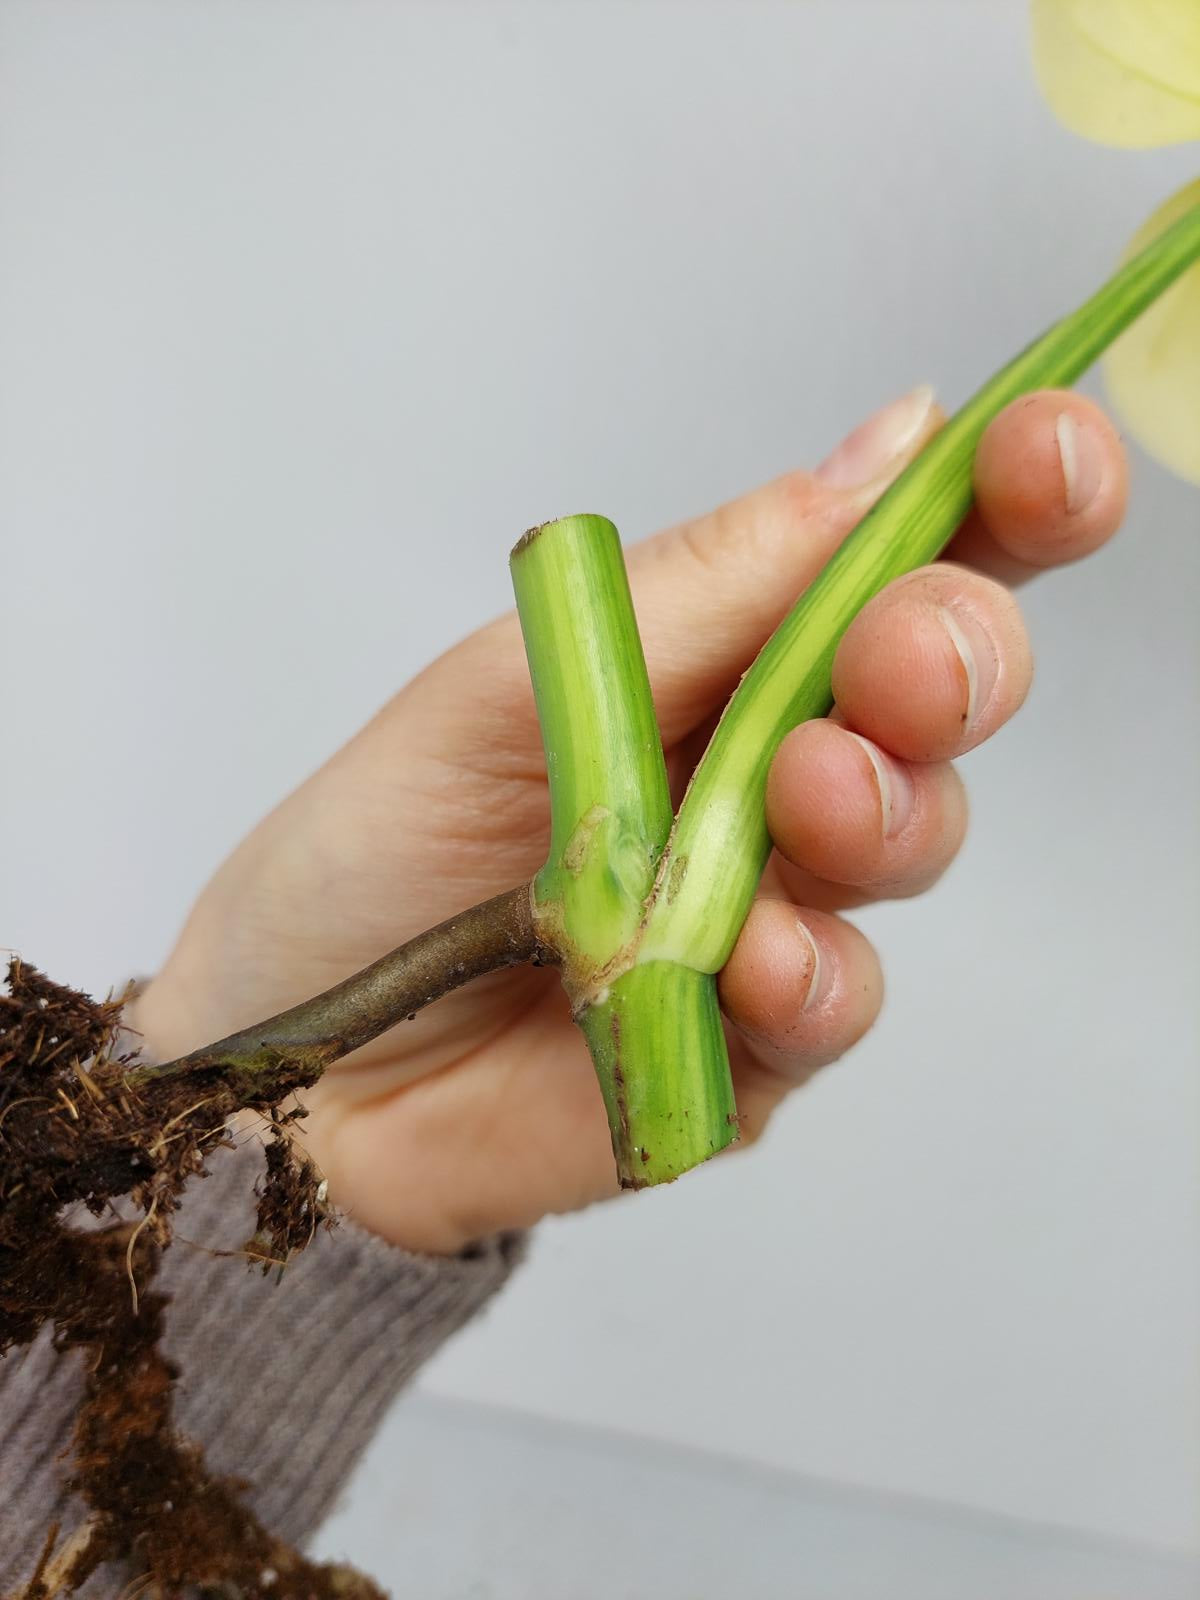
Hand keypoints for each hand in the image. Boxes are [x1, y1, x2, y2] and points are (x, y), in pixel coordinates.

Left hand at [130, 386, 1127, 1252]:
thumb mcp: (514, 682)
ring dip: (882, 808)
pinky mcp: (760, 1043)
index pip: (898, 561)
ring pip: (913, 838)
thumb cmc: (381, 850)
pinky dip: (816, 971)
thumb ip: (708, 586)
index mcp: (722, 659)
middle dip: (954, 658)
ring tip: (800, 802)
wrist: (297, 1055)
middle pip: (943, 693)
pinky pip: (840, 998)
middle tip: (897, 663)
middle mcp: (774, 771)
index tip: (1048, 454)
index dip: (1002, 499)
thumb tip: (893, 441)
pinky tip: (756, 963)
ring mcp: (780, 907)